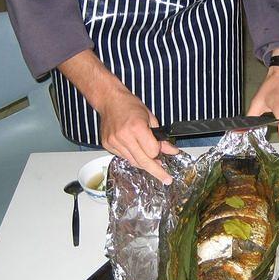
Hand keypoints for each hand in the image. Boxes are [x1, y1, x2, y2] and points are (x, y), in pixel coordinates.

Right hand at [58, 50, 177, 184]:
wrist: (109, 100)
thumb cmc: (130, 105)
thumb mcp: (150, 118)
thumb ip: (160, 137)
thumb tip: (171, 151)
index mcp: (136, 127)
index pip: (152, 151)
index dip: (158, 152)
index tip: (164, 151)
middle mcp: (124, 136)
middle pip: (143, 161)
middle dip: (156, 171)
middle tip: (166, 178)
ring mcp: (114, 142)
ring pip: (133, 162)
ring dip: (144, 163)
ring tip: (151, 161)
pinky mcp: (107, 145)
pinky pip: (124, 157)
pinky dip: (132, 156)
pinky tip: (135, 149)